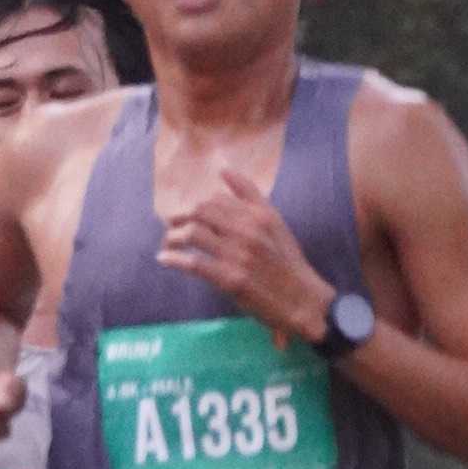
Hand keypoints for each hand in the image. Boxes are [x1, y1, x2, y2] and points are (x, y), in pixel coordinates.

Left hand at [156, 168, 334, 343]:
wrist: (302, 299)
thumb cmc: (287, 262)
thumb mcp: (274, 222)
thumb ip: (250, 195)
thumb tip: (223, 169)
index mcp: (259, 214)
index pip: (215, 200)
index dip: (195, 207)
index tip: (186, 217)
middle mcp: (248, 230)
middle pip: (199, 212)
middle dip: (180, 219)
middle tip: (172, 229)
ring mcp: (238, 254)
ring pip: (193, 234)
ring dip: (173, 238)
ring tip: (168, 244)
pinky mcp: (230, 278)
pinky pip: (194, 263)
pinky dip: (174, 259)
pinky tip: (164, 259)